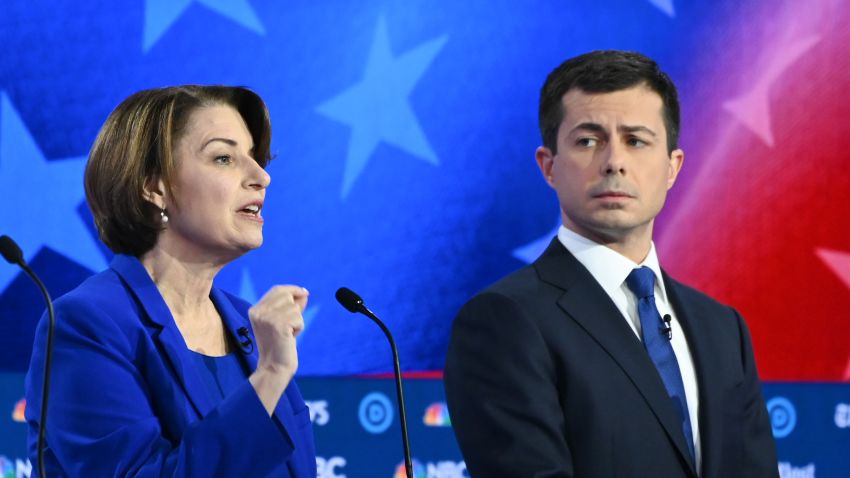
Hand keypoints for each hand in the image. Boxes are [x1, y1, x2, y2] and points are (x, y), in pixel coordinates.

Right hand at [247, 285, 307, 414]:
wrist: (274, 367)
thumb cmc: (280, 345)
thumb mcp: (283, 321)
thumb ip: (292, 306)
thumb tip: (304, 292)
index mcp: (255, 310)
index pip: (277, 290)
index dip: (293, 289)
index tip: (304, 292)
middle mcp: (258, 312)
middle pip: (287, 295)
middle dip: (296, 308)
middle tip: (290, 326)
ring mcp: (267, 318)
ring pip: (295, 308)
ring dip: (297, 321)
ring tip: (288, 334)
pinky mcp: (278, 325)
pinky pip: (299, 319)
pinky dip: (299, 328)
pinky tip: (290, 338)